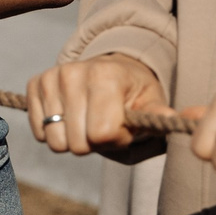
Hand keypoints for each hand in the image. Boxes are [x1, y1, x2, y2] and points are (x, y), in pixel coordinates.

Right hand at [25, 52, 166, 154]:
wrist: (110, 71)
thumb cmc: (133, 96)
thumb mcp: (150, 105)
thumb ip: (158, 117)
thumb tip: (179, 118)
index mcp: (106, 77)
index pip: (100, 134)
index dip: (114, 140)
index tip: (122, 127)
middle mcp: (74, 72)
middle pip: (76, 143)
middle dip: (93, 143)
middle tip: (103, 125)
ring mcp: (52, 77)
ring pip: (54, 141)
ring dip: (72, 140)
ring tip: (86, 122)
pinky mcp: (35, 83)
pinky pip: (38, 132)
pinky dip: (54, 133)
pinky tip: (68, 118)